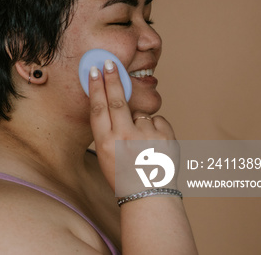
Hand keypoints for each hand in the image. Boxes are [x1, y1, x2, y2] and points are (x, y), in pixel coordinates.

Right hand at [88, 60, 178, 194]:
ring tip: (142, 145)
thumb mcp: (106, 154)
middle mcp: (124, 138)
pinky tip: (154, 146)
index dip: (96, 87)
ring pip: (140, 114)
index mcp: (106, 143)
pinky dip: (156, 129)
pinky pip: (158, 121)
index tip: (95, 71)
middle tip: (111, 63)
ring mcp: (146, 137)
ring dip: (140, 122)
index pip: (98, 108)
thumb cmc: (125, 175)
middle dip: (112, 79)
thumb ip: (109, 130)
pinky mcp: (165, 137)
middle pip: (116, 100)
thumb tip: (113, 103)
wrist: (150, 196)